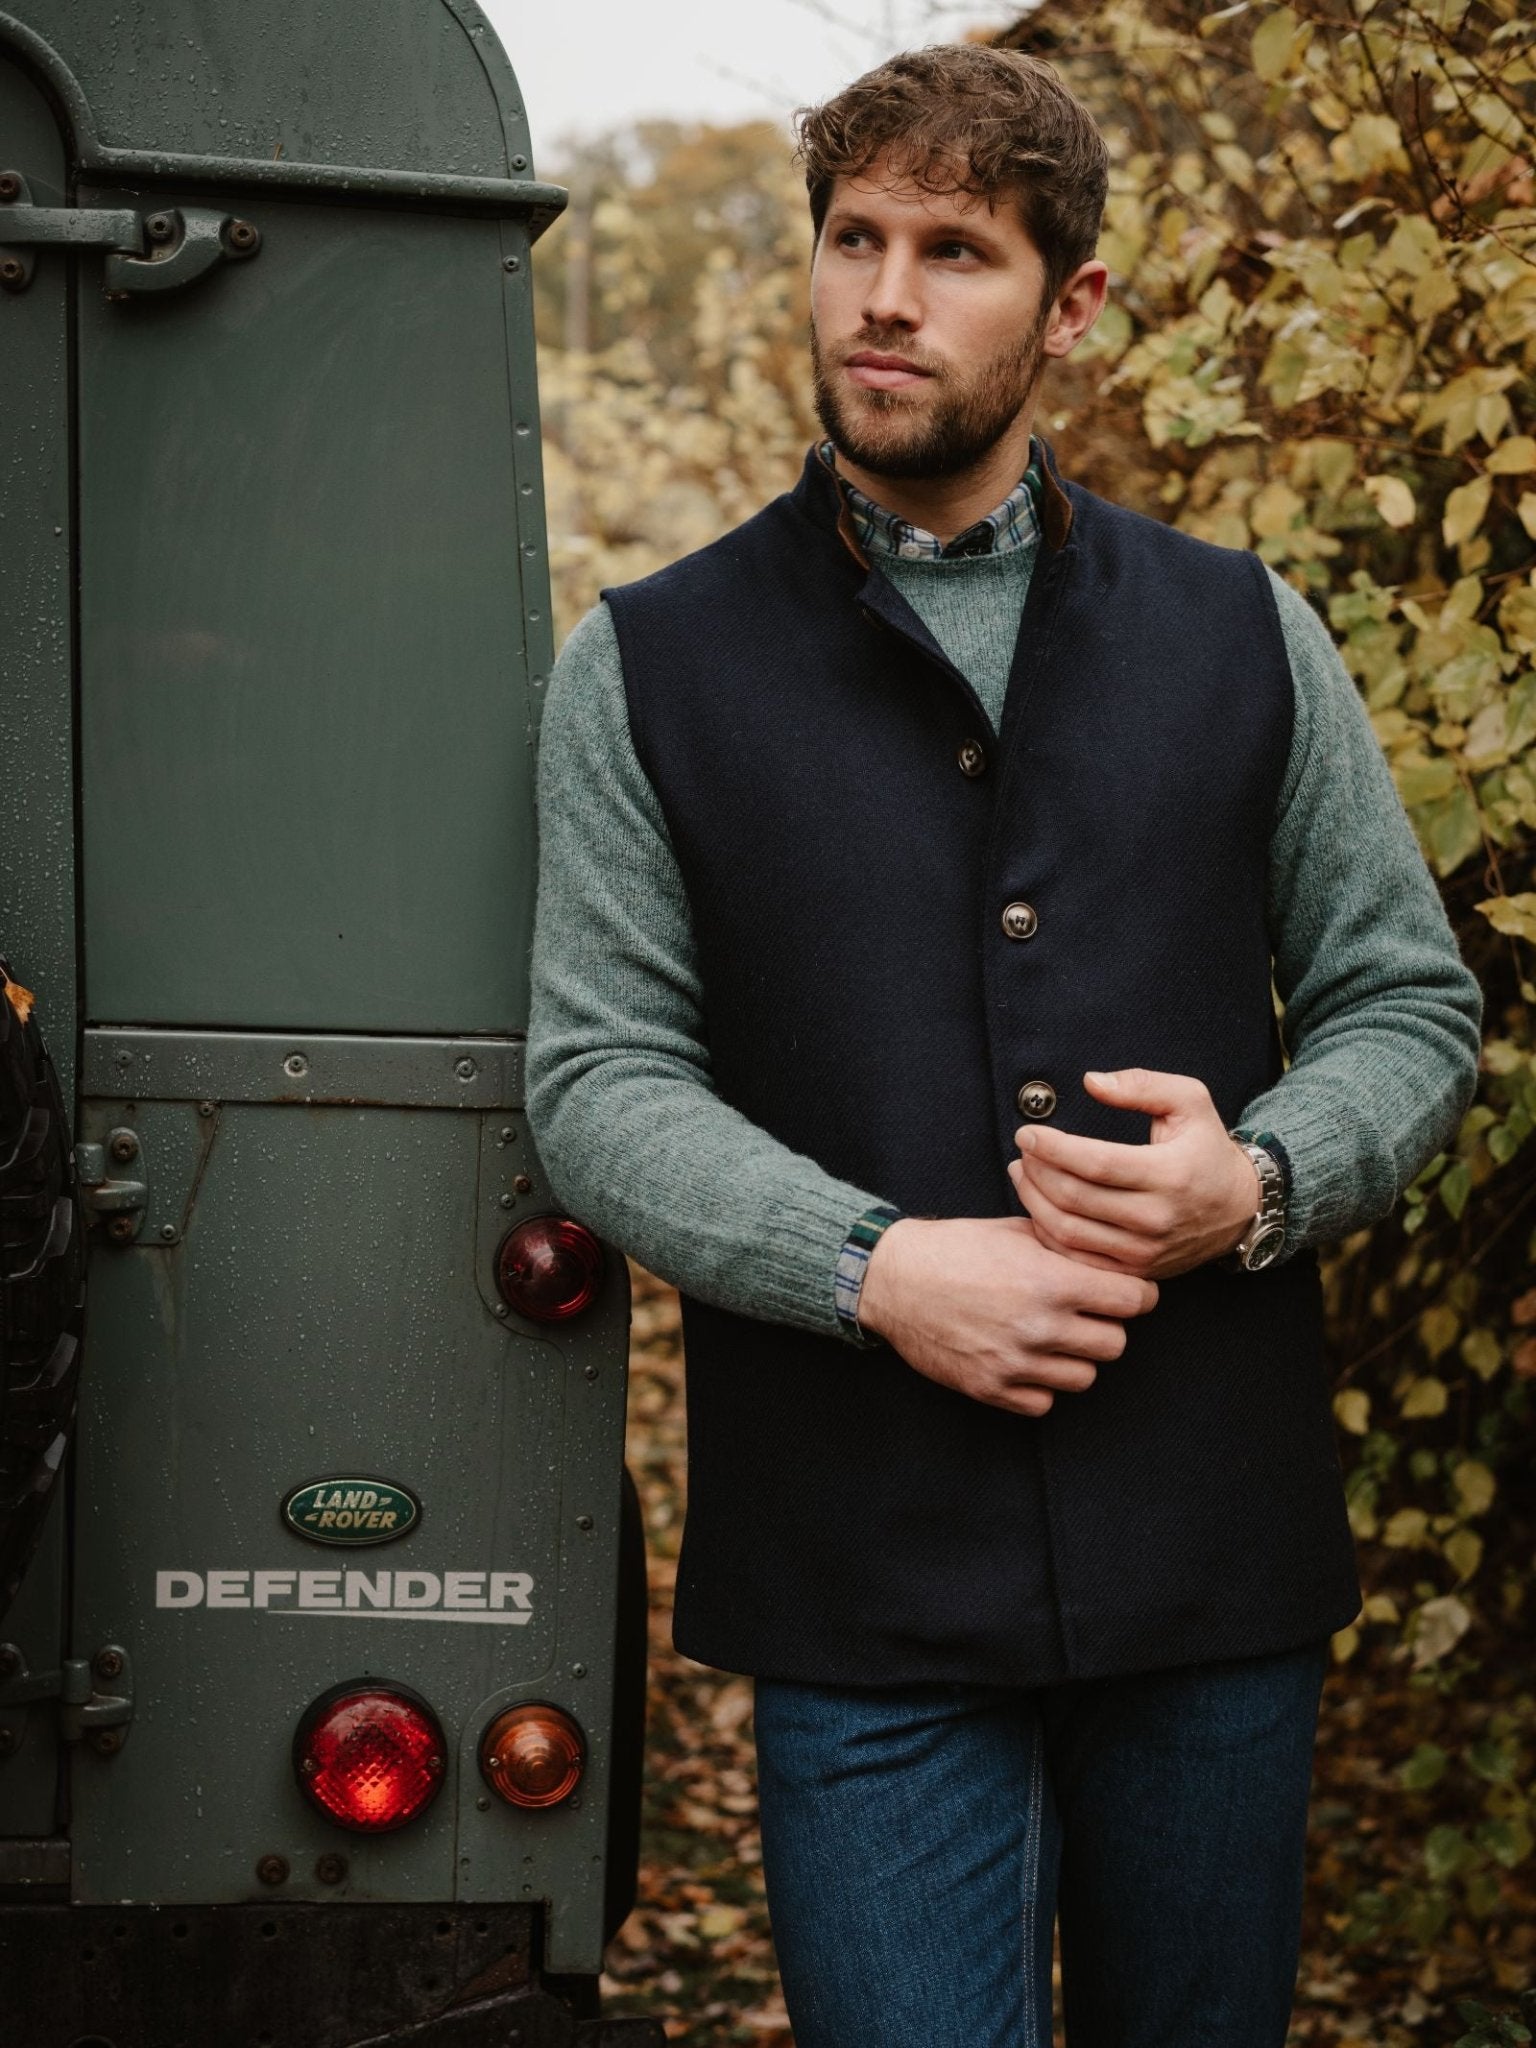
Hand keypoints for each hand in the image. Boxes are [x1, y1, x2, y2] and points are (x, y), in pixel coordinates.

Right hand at [856, 1214, 1158, 1417]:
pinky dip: (1041, 1386)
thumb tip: (1113, 1259)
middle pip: (1116, 1343)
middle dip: (1106, 1326)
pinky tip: (1026, 1360)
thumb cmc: (956, 1248)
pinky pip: (1044, 1403)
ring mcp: (1016, 1362)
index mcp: (1051, 1281)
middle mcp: (1040, 1326)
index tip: (1125, 1292)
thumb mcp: (1017, 1231)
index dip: (1136, 1294)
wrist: (894, 1278)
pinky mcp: (991, 1388)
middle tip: (1087, 1313)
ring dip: (1076, 1358)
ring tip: (1054, 1337)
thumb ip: (1068, 1248)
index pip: (1134, 1300)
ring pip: (1085, 1377)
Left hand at [1007, 1068, 1259, 1281]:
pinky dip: (1049, 1234)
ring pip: (1069, 1232)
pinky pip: (1077, 1259)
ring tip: (1022, 1173)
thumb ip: (1142, 1085)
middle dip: (1037, 1171)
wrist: (1240, 1208)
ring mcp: (1145, 1250)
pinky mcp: (1136, 1270)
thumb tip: (1091, 1081)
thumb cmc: (1207, 1148)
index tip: (1027, 1133)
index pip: (1096, 1163)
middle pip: (1075, 1198)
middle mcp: (1156, 1217)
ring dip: (1034, 1201)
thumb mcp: (1190, 1101)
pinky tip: (1039, 1207)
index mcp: (1169, 1174)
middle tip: (1023, 1150)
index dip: (1053, 1148)